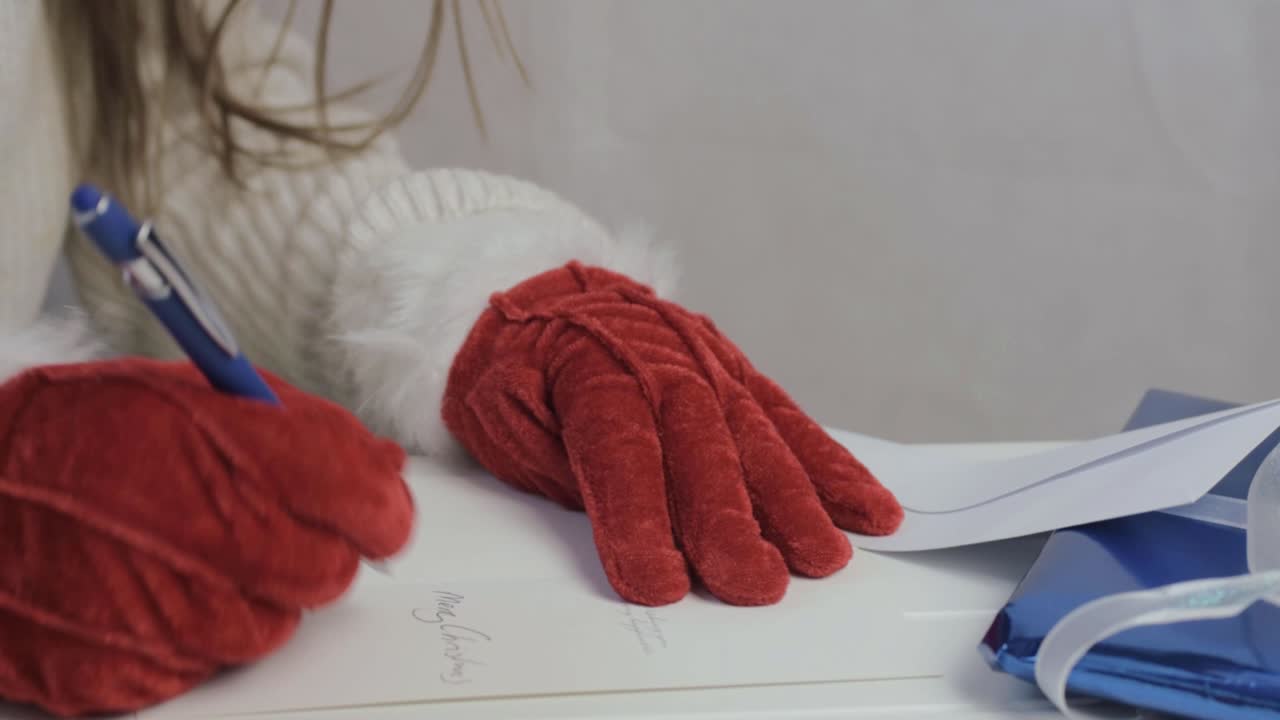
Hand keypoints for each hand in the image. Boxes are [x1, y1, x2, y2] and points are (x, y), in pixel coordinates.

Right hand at [0, 359, 411, 715]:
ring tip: (192, 556)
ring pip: (272, 628)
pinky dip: (192, 637)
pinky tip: (147, 592)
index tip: (378, 513)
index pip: (356, 495)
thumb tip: (385, 468)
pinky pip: (204, 668)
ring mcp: (154, 612)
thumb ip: (298, 427)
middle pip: (326, 572)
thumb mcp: (187, 395)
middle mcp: (195, 536)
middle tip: (268, 528)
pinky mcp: (117, 670)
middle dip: (314, 551)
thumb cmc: (74, 436)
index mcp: (220, 450)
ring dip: (253, 598)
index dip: (378, 508)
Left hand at [443, 262, 902, 605]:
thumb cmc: (518, 368)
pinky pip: (789, 418)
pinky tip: (868, 506)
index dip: (641, 518)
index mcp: (590, 368)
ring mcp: (708, 363)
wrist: (544, 295)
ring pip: (758, 435)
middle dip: (734, 519)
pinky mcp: (737, 374)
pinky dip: (830, 465)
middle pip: (703, 445)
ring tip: (826, 555)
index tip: (660, 580)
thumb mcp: (501, 413)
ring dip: (798, 500)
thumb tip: (627, 532)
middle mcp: (661, 358)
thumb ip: (563, 467)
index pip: (622, 450)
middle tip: (760, 583)